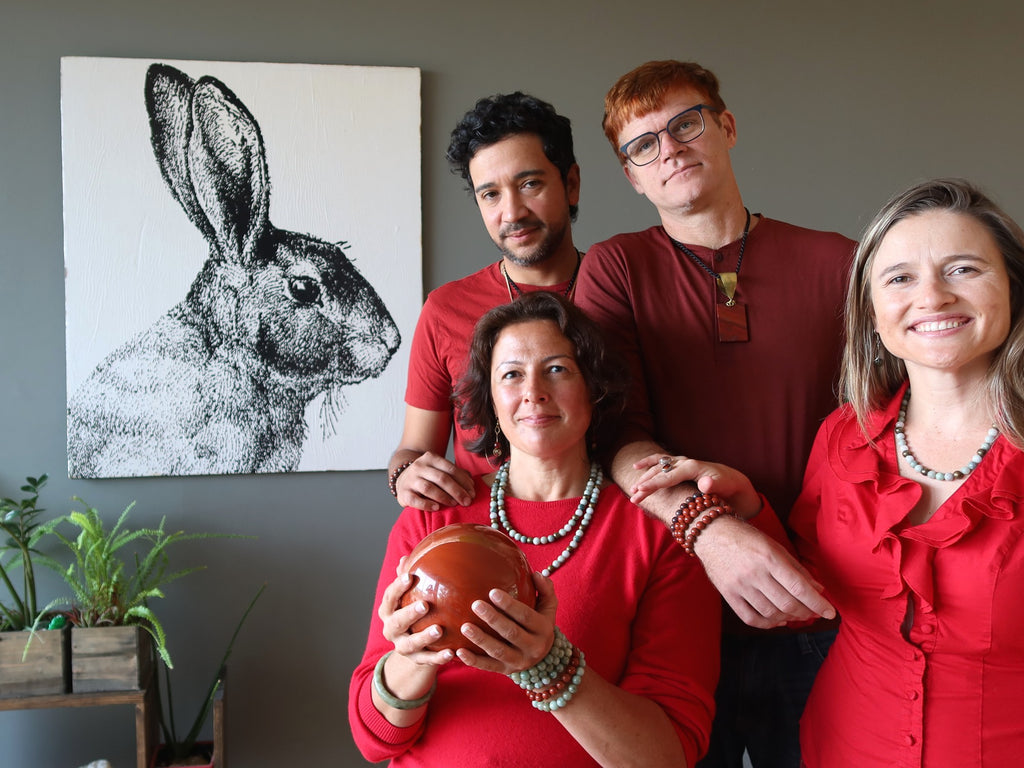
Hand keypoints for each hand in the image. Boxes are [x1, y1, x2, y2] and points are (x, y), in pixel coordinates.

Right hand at [378, 563, 454, 665]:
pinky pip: (427, 660)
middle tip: (425, 604)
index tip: (410, 576)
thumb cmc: (412, 613)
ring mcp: (403, 646)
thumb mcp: (407, 598)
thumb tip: (405, 557)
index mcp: (388, 611)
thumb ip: (405, 581)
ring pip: (411, 643)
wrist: (412, 648)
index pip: (389, 597)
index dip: (398, 587)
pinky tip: (451, 652)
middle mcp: (391, 629)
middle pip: (397, 622)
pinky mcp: (416, 660)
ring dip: (424, 636)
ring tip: (439, 629)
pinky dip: (438, 657)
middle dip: (410, 613)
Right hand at [396, 452, 474, 510]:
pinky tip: (436, 508)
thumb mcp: (439, 470)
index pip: (451, 469)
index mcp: (431, 458)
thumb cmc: (427, 477)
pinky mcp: (403, 493)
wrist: (402, 479)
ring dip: (444, 497)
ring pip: (428, 488)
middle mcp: (419, 466)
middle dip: (457, 491)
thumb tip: (471, 485)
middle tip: (467, 501)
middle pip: (442, 478)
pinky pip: (415, 500)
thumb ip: (455, 474)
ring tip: (453, 504)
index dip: (464, 482)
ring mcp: (410, 480)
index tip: (472, 493)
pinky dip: (426, 505)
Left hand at [455, 572, 557, 674]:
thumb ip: (545, 589)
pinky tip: (459, 651)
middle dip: (493, 619)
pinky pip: (488, 666)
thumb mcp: (548, 608)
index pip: (526, 616)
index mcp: (543, 629)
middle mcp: (533, 647)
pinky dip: (473, 660)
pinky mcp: (505, 670)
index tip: (492, 592)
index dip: (509, 605)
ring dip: (481, 640)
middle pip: (511, 633)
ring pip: (498, 652)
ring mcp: (519, 661)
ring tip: (465, 627)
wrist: (544, 658)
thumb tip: (536, 574)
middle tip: (476, 604)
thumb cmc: (540, 623)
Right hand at [631, 454, 761, 518]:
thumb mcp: (725, 487)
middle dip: (645, 484)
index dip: (654, 484)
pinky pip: (661, 463)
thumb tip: (704, 484)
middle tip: (634, 497)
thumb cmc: (730, 488)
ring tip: (633, 489)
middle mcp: (685, 463)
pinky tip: (637, 467)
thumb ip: (713, 485)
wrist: (736, 482)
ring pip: (658, 467)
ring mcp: (682, 463)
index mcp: (693, 467)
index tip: (640, 491)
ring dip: (645, 477)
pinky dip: (649, 464)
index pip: (668, 476)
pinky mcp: (681, 466)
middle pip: (660, 472)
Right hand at [695, 516, 835, 627]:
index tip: (831, 612)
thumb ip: (797, 568)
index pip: (799, 587)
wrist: (711, 533)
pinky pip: (751, 618)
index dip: (818, 603)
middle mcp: (754, 572)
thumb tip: (818, 590)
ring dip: (789, 618)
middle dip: (807, 612)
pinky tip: (777, 619)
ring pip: (771, 613)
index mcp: (769, 557)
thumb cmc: (746, 538)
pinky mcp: (728, 594)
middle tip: (815, 613)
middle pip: (787, 603)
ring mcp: (739, 585)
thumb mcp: (774, 546)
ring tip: (798, 615)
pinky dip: (768, 624)